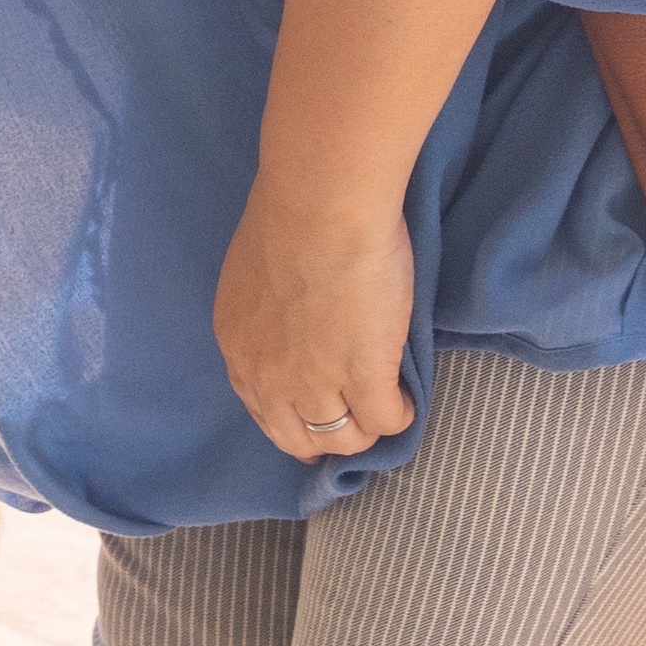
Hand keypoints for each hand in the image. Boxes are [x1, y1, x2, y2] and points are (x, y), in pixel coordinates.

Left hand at [213, 174, 418, 464]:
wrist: (320, 205)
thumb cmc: (289, 218)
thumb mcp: (254, 281)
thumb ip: (269, 318)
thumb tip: (296, 328)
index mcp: (239, 348)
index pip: (264, 412)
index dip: (296, 417)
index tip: (319, 410)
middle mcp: (269, 376)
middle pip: (301, 440)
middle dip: (330, 434)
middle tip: (356, 415)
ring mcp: (315, 382)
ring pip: (346, 438)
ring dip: (367, 426)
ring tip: (384, 401)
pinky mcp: (364, 376)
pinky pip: (387, 422)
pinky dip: (401, 413)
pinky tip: (406, 393)